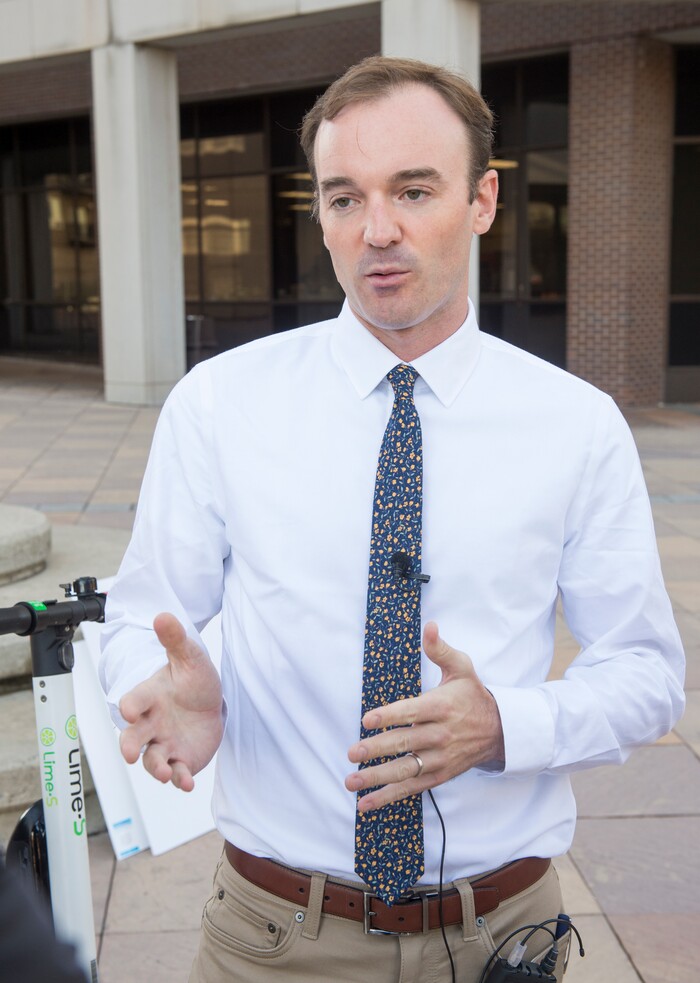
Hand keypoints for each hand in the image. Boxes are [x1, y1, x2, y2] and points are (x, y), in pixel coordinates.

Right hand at [118, 613, 223, 790]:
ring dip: (157, 768)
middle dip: (129, 745)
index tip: (128, 709)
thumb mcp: (189, 657)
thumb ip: (175, 640)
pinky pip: (177, 772)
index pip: (134, 700)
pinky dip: (180, 779)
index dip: (130, 705)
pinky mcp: (180, 759)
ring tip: (166, 773)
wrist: (210, 703)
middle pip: (133, 737)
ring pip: (153, 760)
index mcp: (150, 696)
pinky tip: (187, 782)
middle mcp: (151, 723)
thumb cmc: (192, 679)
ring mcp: (164, 743)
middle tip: (129, 753)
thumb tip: (163, 615)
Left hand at [345, 621, 504, 811]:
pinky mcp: (439, 775)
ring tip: (352, 781)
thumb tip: (429, 626)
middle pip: (404, 742)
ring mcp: (440, 758)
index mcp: (442, 706)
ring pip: (406, 769)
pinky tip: (365, 803)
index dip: (389, 716)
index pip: (412, 711)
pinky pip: (412, 787)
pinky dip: (388, 796)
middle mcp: (441, 734)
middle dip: (376, 749)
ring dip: (377, 777)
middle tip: (352, 753)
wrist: (501, 730)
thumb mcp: (462, 667)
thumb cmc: (473, 694)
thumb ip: (441, 649)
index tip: (367, 720)